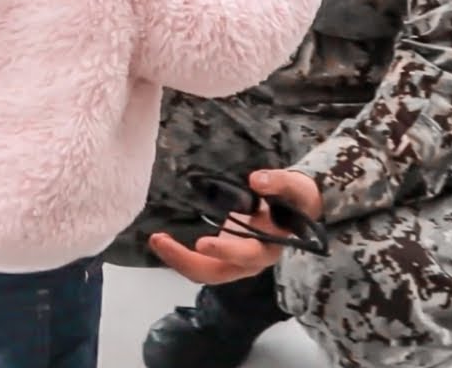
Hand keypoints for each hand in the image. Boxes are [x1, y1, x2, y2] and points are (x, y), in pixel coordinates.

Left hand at [148, 170, 321, 283]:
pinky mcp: (222, 256)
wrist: (295, 210)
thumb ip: (279, 183)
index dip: (225, 251)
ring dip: (177, 260)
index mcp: (269, 248)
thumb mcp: (294, 187)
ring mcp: (233, 262)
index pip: (246, 255)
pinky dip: (179, 255)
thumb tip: (257, 179)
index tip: (201, 242)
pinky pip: (198, 263)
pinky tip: (161, 240)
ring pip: (202, 272)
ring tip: (155, 239)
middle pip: (215, 272)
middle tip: (159, 240)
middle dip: (185, 260)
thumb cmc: (296, 199)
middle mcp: (250, 262)